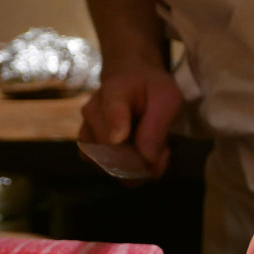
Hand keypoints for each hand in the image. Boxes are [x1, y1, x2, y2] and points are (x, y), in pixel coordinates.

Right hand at [79, 62, 182, 176]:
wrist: (131, 81)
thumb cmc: (151, 89)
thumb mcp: (167, 98)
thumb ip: (157, 126)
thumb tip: (146, 159)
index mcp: (114, 91)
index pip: (112, 112)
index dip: (116, 128)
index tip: (120, 138)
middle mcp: (92, 112)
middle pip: (112, 151)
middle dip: (144, 158)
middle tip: (164, 146)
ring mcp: (87, 132)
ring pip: (111, 167)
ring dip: (138, 167)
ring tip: (152, 147)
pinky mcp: (88, 151)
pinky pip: (110, 172)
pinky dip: (130, 171)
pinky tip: (140, 155)